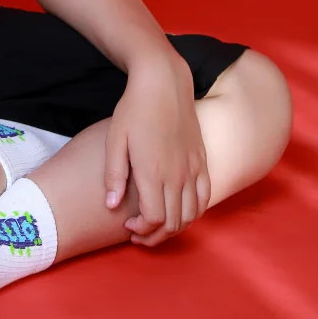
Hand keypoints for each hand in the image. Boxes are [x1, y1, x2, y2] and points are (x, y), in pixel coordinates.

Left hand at [103, 58, 209, 246]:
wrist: (164, 82)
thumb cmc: (134, 109)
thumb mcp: (114, 139)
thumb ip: (113, 175)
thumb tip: (112, 206)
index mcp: (152, 172)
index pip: (154, 220)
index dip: (141, 230)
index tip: (128, 225)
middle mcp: (177, 175)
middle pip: (173, 223)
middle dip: (155, 236)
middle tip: (139, 232)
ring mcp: (193, 168)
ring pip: (191, 214)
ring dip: (175, 227)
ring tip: (157, 224)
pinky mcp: (202, 160)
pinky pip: (205, 197)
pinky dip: (195, 212)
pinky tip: (180, 210)